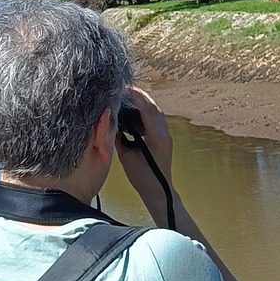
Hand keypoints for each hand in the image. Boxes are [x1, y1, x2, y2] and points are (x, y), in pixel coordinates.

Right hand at [115, 84, 173, 215]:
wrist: (159, 192)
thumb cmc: (142, 178)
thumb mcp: (126, 157)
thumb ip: (120, 137)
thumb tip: (112, 120)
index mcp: (157, 136)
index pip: (146, 109)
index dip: (135, 96)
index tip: (122, 89)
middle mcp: (164, 132)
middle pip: (153, 106)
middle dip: (139, 96)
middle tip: (124, 89)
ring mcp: (166, 135)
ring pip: (156, 112)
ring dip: (143, 102)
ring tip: (127, 98)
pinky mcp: (164, 138)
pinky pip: (155, 119)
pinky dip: (145, 112)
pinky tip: (134, 112)